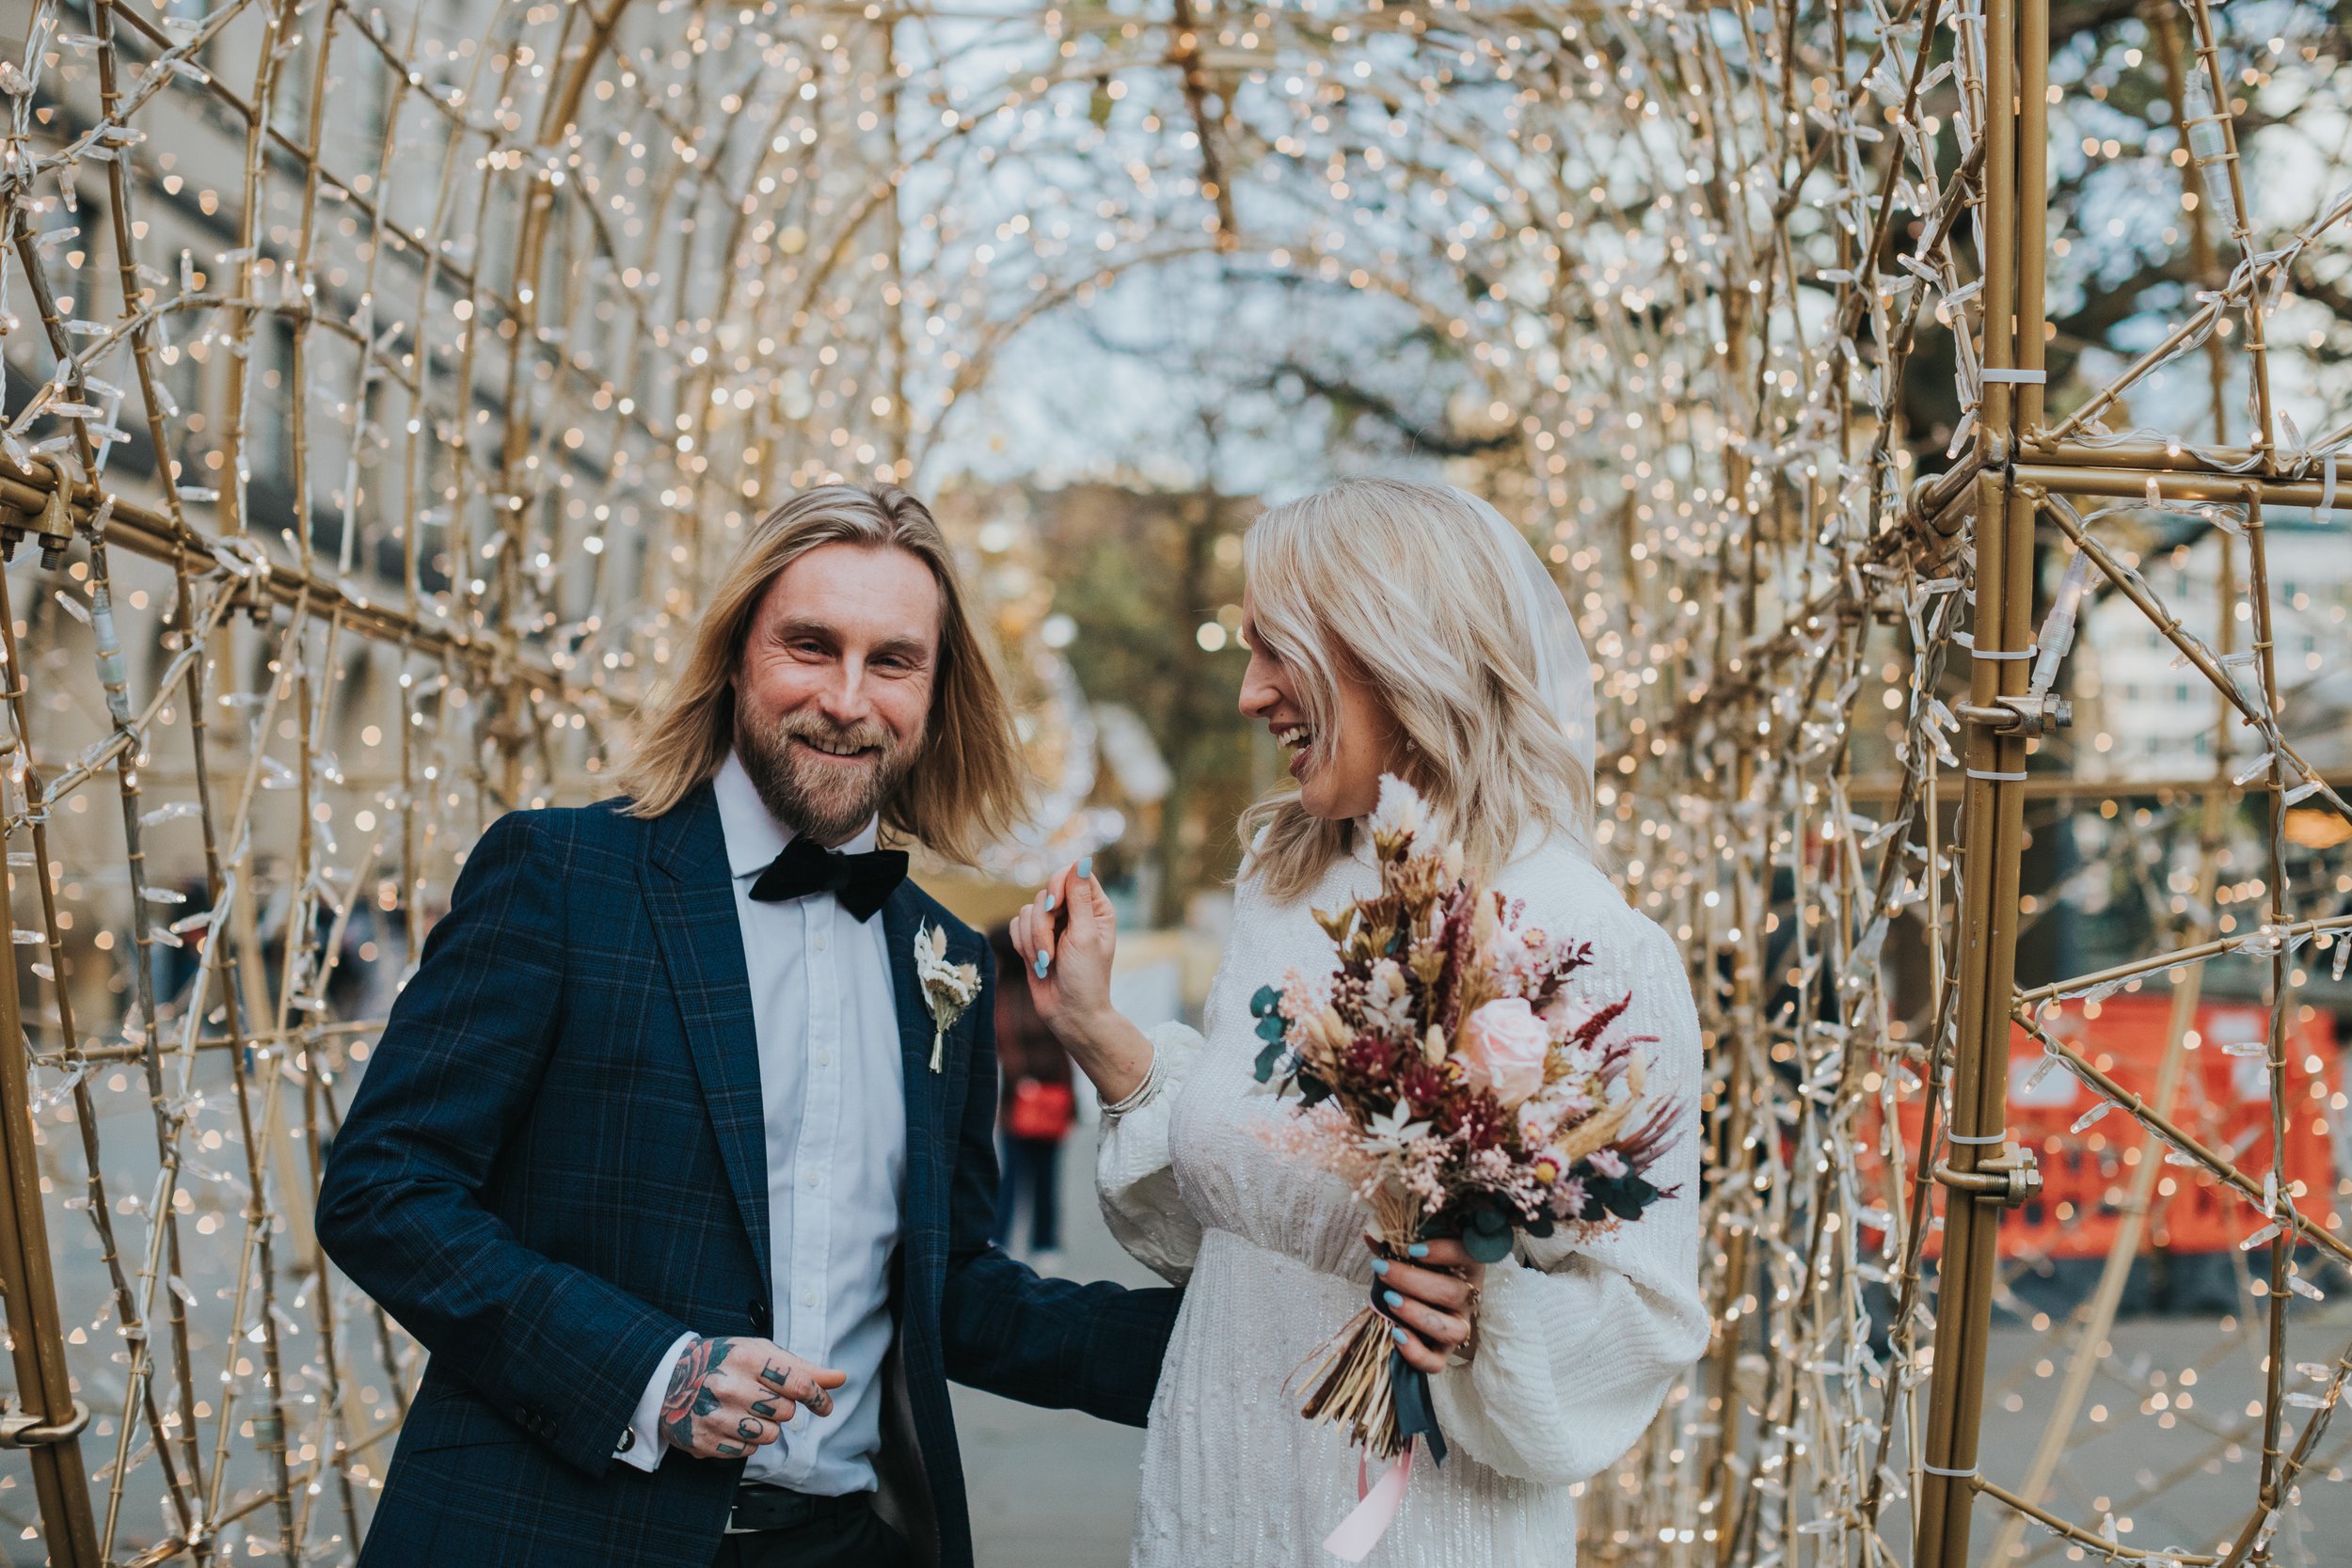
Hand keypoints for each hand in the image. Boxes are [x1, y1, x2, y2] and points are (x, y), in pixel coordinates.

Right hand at [659, 1335, 846, 1458]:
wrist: (670, 1376)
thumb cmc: (726, 1361)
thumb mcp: (761, 1353)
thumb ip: (802, 1368)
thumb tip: (840, 1379)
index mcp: (748, 1358)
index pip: (799, 1384)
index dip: (818, 1397)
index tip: (824, 1406)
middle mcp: (730, 1386)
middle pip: (786, 1413)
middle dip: (782, 1408)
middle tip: (762, 1397)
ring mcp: (714, 1415)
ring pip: (769, 1436)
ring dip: (765, 1426)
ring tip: (745, 1410)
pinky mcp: (704, 1440)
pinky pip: (747, 1451)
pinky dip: (746, 1440)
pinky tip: (731, 1424)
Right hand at [1008, 859, 1117, 1045]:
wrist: (1068, 1014)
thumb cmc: (1085, 978)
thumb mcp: (1085, 936)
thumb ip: (1079, 898)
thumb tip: (1083, 859)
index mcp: (1095, 908)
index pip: (1072, 875)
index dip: (1058, 886)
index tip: (1054, 906)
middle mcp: (1074, 912)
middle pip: (1045, 894)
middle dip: (1043, 926)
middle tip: (1051, 953)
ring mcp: (1052, 926)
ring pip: (1027, 911)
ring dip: (1033, 940)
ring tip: (1046, 963)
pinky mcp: (1034, 938)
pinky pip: (1015, 925)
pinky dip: (1022, 944)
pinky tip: (1035, 963)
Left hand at [1368, 1235, 1485, 1375]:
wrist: (1427, 1305)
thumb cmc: (1422, 1271)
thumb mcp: (1413, 1254)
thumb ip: (1397, 1243)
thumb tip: (1371, 1234)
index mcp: (1468, 1268)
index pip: (1469, 1255)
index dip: (1444, 1252)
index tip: (1412, 1248)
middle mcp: (1469, 1299)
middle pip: (1454, 1292)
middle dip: (1413, 1281)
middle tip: (1383, 1269)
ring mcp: (1459, 1327)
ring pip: (1452, 1329)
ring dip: (1418, 1314)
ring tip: (1390, 1300)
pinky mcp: (1444, 1353)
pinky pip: (1436, 1362)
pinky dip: (1416, 1352)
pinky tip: (1396, 1334)